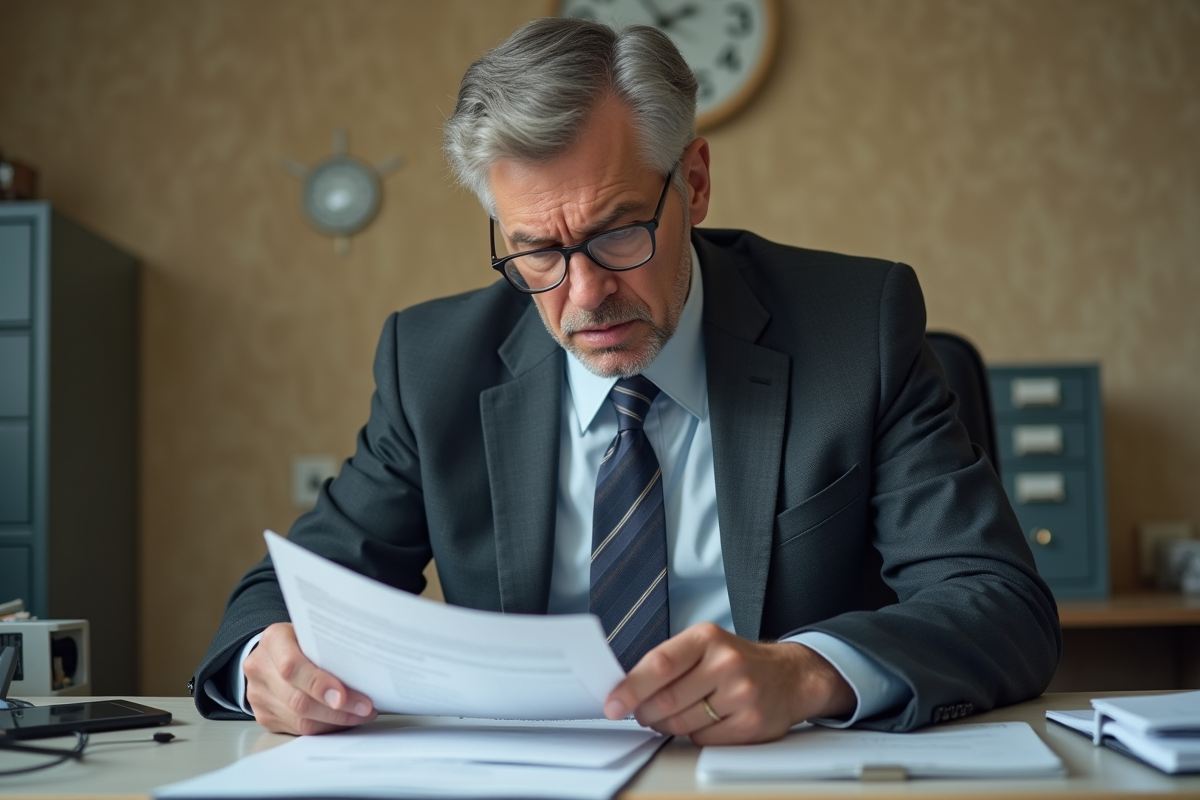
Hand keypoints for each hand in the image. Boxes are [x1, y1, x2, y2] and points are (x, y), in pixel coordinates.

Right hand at [243, 622, 376, 734]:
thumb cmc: (301, 639)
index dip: (319, 684)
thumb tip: (365, 669)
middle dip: (337, 709)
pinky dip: (325, 727)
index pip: (292, 666)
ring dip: (335, 721)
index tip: (343, 697)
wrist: (272, 652)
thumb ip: (328, 646)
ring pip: (299, 719)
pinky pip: (298, 729)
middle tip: (365, 708)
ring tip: (360, 714)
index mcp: (273, 640)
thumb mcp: (312, 632)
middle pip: (298, 699)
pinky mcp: (265, 716)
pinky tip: (343, 720)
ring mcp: (259, 695)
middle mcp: (260, 668)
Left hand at [603, 623, 855, 744]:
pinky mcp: (751, 723)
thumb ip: (668, 662)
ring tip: (675, 715)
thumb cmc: (737, 661)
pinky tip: (706, 720)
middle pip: (666, 700)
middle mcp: (726, 662)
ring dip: (668, 725)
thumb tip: (626, 690)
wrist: (789, 676)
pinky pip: (703, 739)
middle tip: (643, 713)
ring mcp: (741, 693)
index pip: (659, 664)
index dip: (631, 687)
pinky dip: (695, 734)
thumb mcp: (704, 646)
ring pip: (681, 723)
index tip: (613, 703)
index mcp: (707, 638)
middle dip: (646, 712)